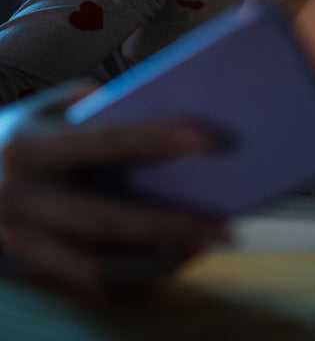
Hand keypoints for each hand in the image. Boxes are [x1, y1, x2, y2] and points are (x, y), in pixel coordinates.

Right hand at [0, 81, 227, 296]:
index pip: (104, 142)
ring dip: (156, 260)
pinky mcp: (30, 260)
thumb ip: (101, 109)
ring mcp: (21, 235)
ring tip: (204, 246)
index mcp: (33, 146)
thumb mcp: (51, 107)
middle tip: (223, 227)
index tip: (209, 141)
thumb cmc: (26, 130)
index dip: (156, 140)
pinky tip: (172, 261)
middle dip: (168, 224)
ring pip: (96, 260)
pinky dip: (133, 274)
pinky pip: (87, 277)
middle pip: (105, 217)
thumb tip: (171, 110)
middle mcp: (23, 195)